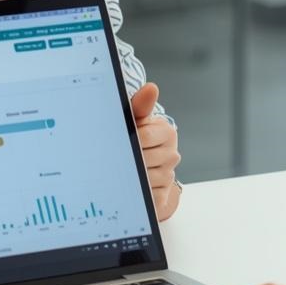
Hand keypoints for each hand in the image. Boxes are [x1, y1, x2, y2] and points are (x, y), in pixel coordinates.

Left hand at [131, 83, 180, 219]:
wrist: (135, 166)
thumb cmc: (133, 138)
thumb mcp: (133, 120)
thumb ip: (140, 105)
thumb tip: (151, 88)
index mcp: (166, 132)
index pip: (145, 136)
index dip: (129, 138)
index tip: (119, 139)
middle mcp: (171, 154)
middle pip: (145, 158)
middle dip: (128, 158)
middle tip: (114, 157)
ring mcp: (168, 175)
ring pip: (147, 178)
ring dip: (130, 176)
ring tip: (119, 170)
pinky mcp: (162, 195)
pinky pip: (149, 196)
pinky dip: (137, 193)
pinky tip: (128, 186)